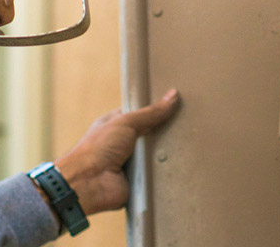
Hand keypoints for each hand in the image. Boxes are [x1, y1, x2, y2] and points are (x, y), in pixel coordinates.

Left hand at [51, 89, 179, 214]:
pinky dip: (165, 172)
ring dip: (167, 154)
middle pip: (151, 136)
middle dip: (165, 133)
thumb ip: (150, 113)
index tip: (177, 105)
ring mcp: (131, 163)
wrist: (88, 183)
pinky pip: (157, 175)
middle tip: (188, 126)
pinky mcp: (138, 180)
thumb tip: (172, 95)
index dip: (156, 111)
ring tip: (190, 145)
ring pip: (156, 156)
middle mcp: (123, 144)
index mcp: (115, 126)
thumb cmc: (98, 148)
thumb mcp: (125, 123)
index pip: (140, 115)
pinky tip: (183, 166)